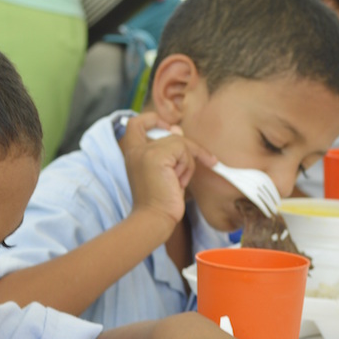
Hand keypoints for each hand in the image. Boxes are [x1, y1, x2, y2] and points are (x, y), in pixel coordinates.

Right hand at [119, 113, 215, 236]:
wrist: (154, 219)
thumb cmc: (160, 202)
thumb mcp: (165, 172)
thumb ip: (169, 151)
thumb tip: (177, 129)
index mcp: (132, 154)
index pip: (135, 123)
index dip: (153, 119)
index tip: (168, 128)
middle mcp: (135, 150)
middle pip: (171, 134)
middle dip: (189, 150)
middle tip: (206, 160)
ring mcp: (145, 151)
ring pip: (180, 142)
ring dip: (187, 164)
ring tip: (178, 182)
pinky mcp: (156, 156)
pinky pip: (183, 149)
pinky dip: (187, 167)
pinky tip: (178, 182)